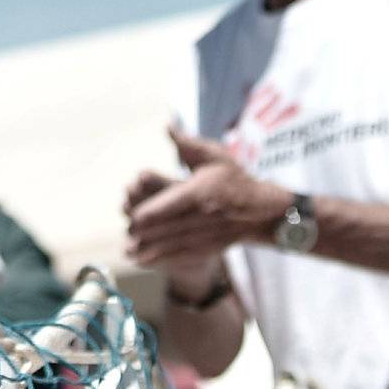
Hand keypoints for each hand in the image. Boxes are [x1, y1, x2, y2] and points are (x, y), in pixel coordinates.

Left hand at [123, 128, 287, 268]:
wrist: (262, 211)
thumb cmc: (235, 180)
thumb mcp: (215, 156)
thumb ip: (188, 145)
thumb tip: (167, 127)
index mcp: (200, 193)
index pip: (172, 204)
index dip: (152, 211)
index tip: (133, 215)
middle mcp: (202, 218)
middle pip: (168, 228)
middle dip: (145, 233)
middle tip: (126, 232)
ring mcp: (205, 237)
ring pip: (172, 246)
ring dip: (148, 250)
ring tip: (127, 251)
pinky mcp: (207, 249)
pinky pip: (180, 257)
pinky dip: (160, 260)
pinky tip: (142, 261)